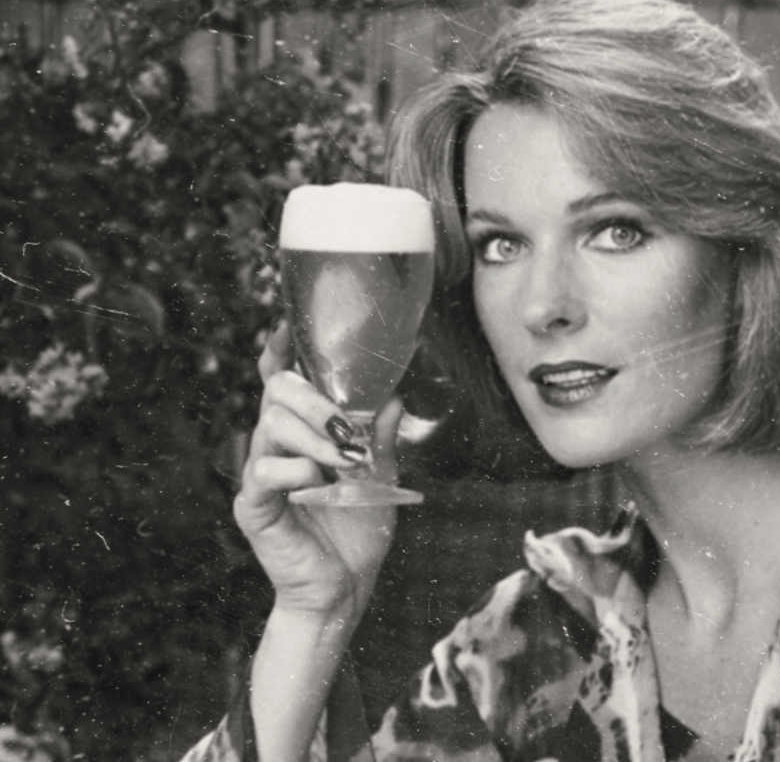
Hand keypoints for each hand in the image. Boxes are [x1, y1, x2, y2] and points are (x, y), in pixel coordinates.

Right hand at [234, 319, 399, 625]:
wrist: (346, 586)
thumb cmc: (358, 528)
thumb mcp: (380, 474)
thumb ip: (382, 436)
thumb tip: (394, 396)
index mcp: (302, 432)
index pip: (281, 380)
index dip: (281, 350)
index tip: (289, 324)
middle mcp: (276, 445)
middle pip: (276, 391)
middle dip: (315, 397)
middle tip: (347, 424)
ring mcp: (260, 474)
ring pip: (270, 424)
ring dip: (316, 435)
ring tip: (346, 459)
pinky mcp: (253, 506)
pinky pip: (263, 471)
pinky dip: (297, 471)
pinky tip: (320, 485)